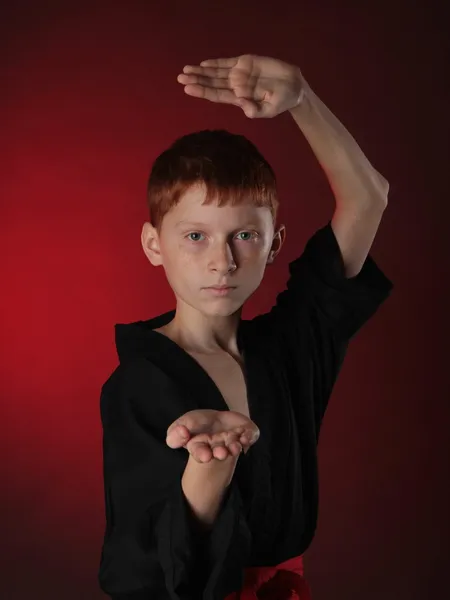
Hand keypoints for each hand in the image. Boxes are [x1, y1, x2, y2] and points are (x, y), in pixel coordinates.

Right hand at [166, 409, 259, 462]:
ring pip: (235, 446)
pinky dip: (249, 437)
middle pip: (219, 452)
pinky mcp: (246, 434)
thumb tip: (181, 432)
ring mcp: (233, 441)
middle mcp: (218, 446)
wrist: (217, 420)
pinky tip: (246, 436)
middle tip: (221, 453)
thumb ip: (176, 432)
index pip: (199, 452)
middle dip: (220, 453)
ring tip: (235, 447)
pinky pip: (250, 436)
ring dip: (235, 447)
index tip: (205, 456)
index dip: (202, 454)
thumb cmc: (197, 424)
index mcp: (201, 446)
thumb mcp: (182, 424)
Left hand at [176, 53, 307, 118]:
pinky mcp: (245, 62)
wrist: (294, 86)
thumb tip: (241, 104)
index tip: (189, 89)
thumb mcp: (269, 110)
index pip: (216, 95)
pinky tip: (203, 64)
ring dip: (201, 72)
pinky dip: (215, 63)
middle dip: (196, 81)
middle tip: (180, 78)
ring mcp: (239, 74)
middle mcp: (235, 86)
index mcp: (239, 99)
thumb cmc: (281, 101)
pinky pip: (227, 63)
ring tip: (185, 71)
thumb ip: (255, 110)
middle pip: (212, 83)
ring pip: (216, 73)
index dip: (202, 91)